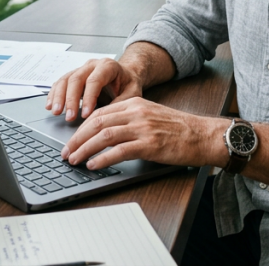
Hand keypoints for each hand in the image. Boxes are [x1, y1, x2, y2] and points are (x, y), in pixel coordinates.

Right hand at [46, 58, 143, 120]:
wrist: (126, 76)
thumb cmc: (129, 84)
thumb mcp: (132, 93)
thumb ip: (121, 103)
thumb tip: (107, 116)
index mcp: (108, 66)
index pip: (94, 80)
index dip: (88, 98)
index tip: (85, 115)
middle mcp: (92, 65)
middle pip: (76, 79)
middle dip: (70, 99)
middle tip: (69, 117)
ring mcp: (81, 69)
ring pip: (65, 79)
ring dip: (58, 97)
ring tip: (56, 112)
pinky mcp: (74, 76)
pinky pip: (60, 83)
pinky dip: (53, 94)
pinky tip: (50, 106)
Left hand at [61, 97, 225, 169]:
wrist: (202, 135)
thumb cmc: (178, 129)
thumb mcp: (150, 116)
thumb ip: (129, 119)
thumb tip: (103, 134)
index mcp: (134, 103)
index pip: (99, 113)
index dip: (81, 127)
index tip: (70, 140)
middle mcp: (136, 112)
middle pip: (97, 122)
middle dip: (77, 138)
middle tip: (65, 152)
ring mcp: (142, 127)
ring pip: (104, 136)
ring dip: (85, 149)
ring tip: (74, 160)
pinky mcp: (150, 144)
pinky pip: (119, 150)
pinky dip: (102, 158)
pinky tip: (93, 165)